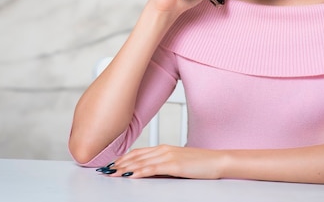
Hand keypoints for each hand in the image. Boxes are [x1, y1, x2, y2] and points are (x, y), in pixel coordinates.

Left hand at [103, 145, 225, 178]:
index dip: (124, 158)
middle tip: (106, 170)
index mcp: (164, 148)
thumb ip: (163, 165)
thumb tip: (149, 172)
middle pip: (136, 156)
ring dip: (125, 167)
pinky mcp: (174, 165)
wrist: (216, 161)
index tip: (112, 164)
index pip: (139, 152)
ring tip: (112, 173)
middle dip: (119, 163)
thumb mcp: (178, 163)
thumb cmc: (200, 163)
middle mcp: (163, 150)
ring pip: (141, 162)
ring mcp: (168, 156)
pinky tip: (130, 175)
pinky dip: (139, 171)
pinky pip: (152, 169)